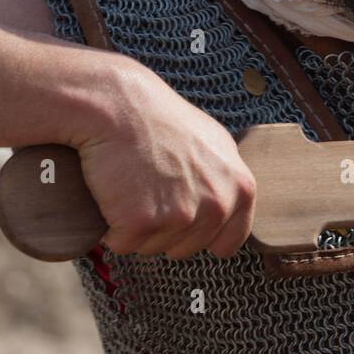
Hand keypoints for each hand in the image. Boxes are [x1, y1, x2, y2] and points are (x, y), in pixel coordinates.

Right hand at [71, 59, 256, 259]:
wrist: (118, 105)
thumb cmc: (160, 120)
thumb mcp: (213, 144)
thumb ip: (225, 179)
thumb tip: (228, 205)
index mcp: (241, 188)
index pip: (228, 241)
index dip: (200, 234)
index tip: (181, 217)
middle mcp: (218, 205)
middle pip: (186, 248)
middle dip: (163, 229)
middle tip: (147, 188)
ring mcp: (182, 215)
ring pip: (153, 248)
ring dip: (137, 227)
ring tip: (132, 184)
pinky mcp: (143, 222)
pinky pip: (123, 244)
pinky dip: (112, 227)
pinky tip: (113, 193)